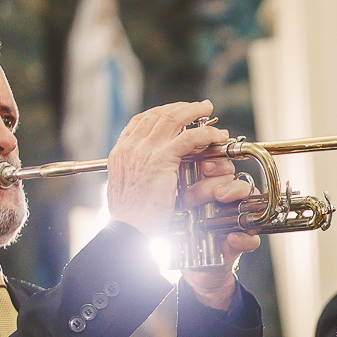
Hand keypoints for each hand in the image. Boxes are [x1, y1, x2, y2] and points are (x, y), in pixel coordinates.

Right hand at [106, 101, 228, 236]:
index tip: (178, 112)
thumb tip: (147, 171)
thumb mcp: (128, 190)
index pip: (140, 121)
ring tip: (209, 110)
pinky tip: (216, 135)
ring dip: (194, 113)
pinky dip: (205, 133)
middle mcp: (130, 147)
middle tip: (199, 107)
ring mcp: (144, 151)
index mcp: (120, 152)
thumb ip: (137, 173)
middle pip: (157, 115)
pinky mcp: (161, 160)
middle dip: (181, 108)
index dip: (162, 112)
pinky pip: (188, 138)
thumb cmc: (131, 219)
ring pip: (172, 120)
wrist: (129, 230)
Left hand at [178, 157, 260, 309]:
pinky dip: (244, 238)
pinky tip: (231, 238)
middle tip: (193, 194)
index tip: (201, 166)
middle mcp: (227, 200)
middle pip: (234, 177)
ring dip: (234, 195)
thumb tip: (164, 162)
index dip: (215, 161)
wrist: (191, 267)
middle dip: (216, 181)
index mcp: (211, 186)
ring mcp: (238, 219)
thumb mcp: (172, 206)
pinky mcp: (243, 241)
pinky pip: (253, 237)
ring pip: (248, 198)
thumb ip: (172, 184)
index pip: (220, 165)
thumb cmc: (181, 232)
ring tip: (218, 201)